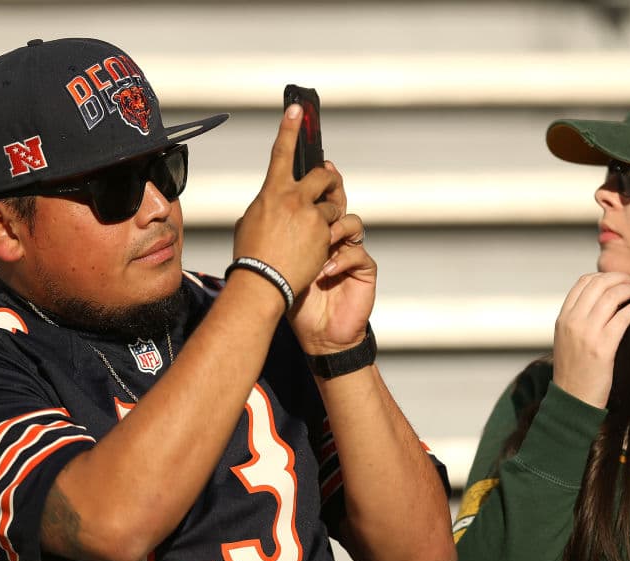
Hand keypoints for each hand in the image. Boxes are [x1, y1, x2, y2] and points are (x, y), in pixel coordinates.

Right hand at [232, 104, 344, 297]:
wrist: (263, 283)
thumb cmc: (251, 257)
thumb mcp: (250, 222)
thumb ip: (266, 206)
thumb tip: (274, 204)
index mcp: (272, 192)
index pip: (282, 152)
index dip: (289, 127)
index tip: (297, 109)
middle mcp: (294, 198)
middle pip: (323, 176)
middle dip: (328, 180)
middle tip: (327, 185)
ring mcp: (312, 216)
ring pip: (332, 204)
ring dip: (328, 214)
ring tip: (314, 233)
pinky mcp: (326, 234)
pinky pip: (336, 227)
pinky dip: (329, 236)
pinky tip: (316, 249)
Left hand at [288, 163, 376, 353]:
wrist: (316, 333)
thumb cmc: (295, 297)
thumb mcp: (280, 259)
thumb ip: (279, 231)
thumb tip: (264, 199)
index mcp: (313, 230)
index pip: (317, 195)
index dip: (318, 174)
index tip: (316, 158)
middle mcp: (334, 236)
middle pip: (338, 201)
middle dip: (331, 193)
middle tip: (321, 193)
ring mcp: (350, 251)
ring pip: (351, 222)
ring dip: (333, 231)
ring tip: (320, 245)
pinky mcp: (364, 269)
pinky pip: (356, 252)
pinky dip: (339, 260)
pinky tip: (323, 273)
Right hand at [553, 272, 629, 408]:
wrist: (572, 398)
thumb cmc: (574, 369)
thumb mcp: (567, 338)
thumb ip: (577, 318)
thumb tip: (600, 298)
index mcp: (563, 318)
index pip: (583, 282)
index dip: (604, 275)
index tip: (617, 279)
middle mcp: (572, 322)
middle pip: (598, 284)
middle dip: (620, 278)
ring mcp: (587, 334)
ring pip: (612, 297)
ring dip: (629, 290)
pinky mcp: (603, 347)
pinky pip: (623, 317)